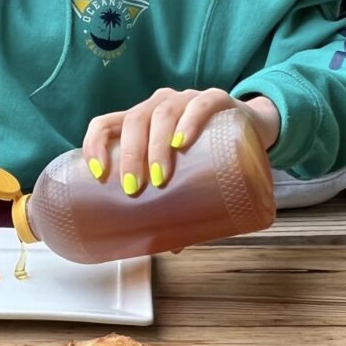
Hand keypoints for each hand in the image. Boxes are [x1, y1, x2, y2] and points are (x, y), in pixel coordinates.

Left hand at [82, 88, 279, 195]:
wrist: (250, 128)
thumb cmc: (206, 154)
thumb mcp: (183, 175)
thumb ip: (174, 204)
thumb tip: (170, 247)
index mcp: (140, 122)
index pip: (105, 124)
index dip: (95, 144)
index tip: (97, 174)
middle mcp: (158, 105)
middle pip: (134, 120)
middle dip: (130, 155)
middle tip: (134, 188)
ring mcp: (186, 99)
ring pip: (162, 113)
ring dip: (157, 147)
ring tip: (160, 177)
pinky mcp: (216, 99)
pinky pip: (199, 105)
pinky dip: (189, 122)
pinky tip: (182, 142)